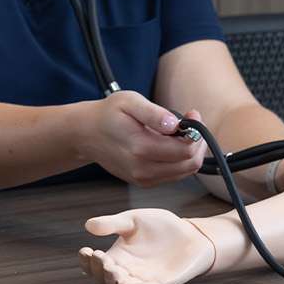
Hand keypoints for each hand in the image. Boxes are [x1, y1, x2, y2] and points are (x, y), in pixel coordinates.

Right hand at [68, 92, 206, 186]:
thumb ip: (153, 113)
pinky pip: (174, 175)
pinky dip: (179, 160)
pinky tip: (168, 144)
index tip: (192, 113)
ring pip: (185, 171)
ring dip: (190, 151)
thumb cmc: (108, 114)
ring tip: (178, 132)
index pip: (186, 150)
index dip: (197, 131)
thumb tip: (175, 124)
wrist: (86, 134)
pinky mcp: (144, 182)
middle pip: (190, 164)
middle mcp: (143, 170)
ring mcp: (143, 179)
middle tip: (190, 123)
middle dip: (197, 143)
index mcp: (141, 148)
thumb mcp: (129, 102)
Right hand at [78, 209, 215, 283]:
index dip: (86, 261)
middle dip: (97, 271)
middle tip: (100, 257)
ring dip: (112, 282)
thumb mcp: (133, 220)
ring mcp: (141, 280)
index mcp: (116, 256)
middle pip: (103, 279)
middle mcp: (125, 271)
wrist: (191, 234)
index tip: (85, 250)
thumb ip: (113, 223)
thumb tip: (88, 225)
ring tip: (110, 268)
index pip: (94, 264)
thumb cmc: (160, 227)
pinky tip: (125, 283)